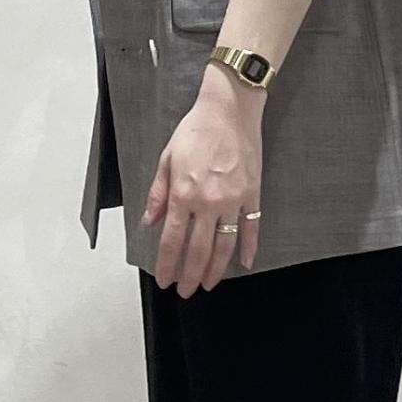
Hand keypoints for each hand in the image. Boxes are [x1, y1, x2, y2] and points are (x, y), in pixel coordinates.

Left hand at [142, 64, 263, 292]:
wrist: (229, 110)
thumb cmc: (196, 130)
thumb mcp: (166, 159)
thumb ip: (158, 194)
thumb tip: (149, 222)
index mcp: (183, 194)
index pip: (172, 240)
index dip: (167, 265)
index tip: (165, 280)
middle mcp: (207, 202)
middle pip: (198, 250)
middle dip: (190, 275)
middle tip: (185, 291)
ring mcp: (233, 200)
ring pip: (224, 245)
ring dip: (215, 269)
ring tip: (208, 284)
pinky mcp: (252, 194)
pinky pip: (252, 227)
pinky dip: (249, 247)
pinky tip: (244, 263)